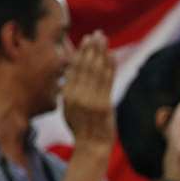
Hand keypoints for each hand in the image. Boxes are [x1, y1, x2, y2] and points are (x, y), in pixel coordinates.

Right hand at [62, 32, 115, 147]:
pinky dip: (110, 66)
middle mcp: (77, 96)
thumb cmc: (81, 128)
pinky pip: (107, 81)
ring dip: (100, 52)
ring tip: (104, 39)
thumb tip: (72, 74)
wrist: (92, 146)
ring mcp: (90, 100)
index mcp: (67, 95)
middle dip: (91, 49)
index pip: (73, 69)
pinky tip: (111, 54)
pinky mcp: (104, 104)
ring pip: (96, 71)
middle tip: (96, 34)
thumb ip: (71, 92)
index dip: (80, 53)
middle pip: (84, 66)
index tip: (84, 40)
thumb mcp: (69, 109)